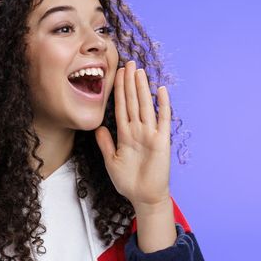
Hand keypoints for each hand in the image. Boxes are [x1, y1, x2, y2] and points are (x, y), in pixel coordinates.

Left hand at [94, 60, 172, 211]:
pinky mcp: (161, 142)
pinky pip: (162, 120)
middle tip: (128, 63)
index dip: (119, 90)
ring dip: (142, 89)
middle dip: (130, 83)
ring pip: (145, 106)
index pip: (121, 107)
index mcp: (125, 134)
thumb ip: (105, 144)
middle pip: (133, 102)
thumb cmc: (128, 181)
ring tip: (140, 71)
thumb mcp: (111, 161)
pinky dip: (162, 105)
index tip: (117, 73)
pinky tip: (161, 91)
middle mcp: (137, 130)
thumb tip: (97, 127)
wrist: (144, 197)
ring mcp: (150, 134)